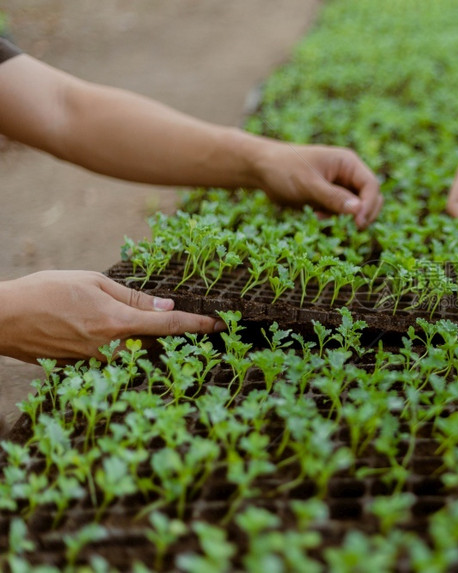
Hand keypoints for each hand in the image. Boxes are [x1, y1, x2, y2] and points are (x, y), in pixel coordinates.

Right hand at [0, 271, 225, 363]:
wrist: (0, 319)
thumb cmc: (44, 292)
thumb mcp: (92, 282)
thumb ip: (132, 296)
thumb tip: (165, 304)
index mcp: (117, 324)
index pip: (168, 325)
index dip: (196, 324)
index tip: (218, 324)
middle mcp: (110, 349)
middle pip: (156, 345)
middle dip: (175, 335)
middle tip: (193, 324)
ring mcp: (96, 363)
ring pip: (135, 353)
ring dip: (147, 342)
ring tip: (149, 327)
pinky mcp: (82, 369)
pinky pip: (112, 358)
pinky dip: (120, 346)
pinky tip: (108, 332)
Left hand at [254, 143, 382, 228]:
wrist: (261, 169)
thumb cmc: (284, 169)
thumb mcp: (308, 184)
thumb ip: (333, 198)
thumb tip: (358, 210)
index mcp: (347, 163)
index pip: (371, 185)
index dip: (369, 205)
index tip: (358, 223)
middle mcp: (347, 173)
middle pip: (370, 197)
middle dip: (363, 213)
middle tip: (353, 227)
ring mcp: (339, 186)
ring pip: (356, 207)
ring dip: (345, 217)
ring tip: (321, 216)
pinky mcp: (329, 197)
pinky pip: (341, 212)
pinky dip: (333, 217)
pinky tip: (315, 215)